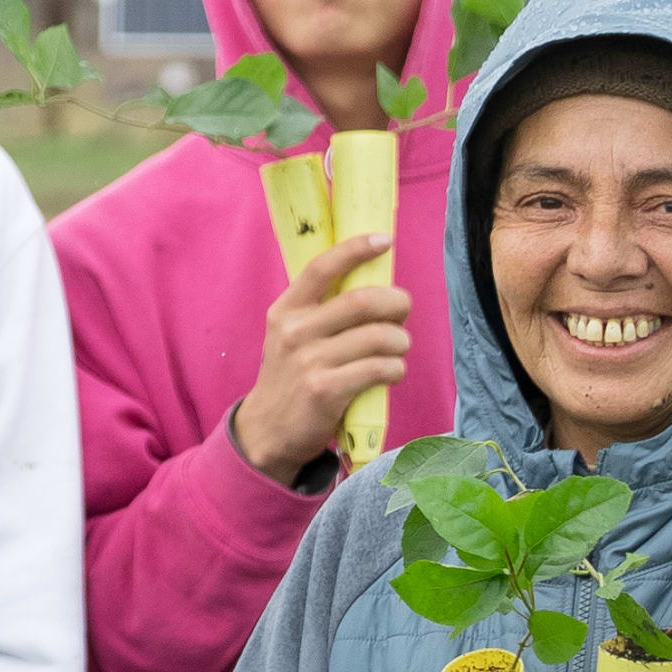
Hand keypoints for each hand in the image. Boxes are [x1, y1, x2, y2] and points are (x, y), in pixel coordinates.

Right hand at [230, 234, 409, 477]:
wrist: (268, 430)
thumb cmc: (291, 376)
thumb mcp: (290, 335)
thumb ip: (320, 311)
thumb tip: (375, 286)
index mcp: (286, 310)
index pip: (322, 267)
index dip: (356, 249)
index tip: (385, 241)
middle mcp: (295, 331)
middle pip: (362, 302)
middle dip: (396, 302)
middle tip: (403, 309)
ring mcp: (309, 361)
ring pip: (378, 337)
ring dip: (401, 341)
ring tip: (399, 348)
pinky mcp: (326, 390)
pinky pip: (379, 368)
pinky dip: (395, 368)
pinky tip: (391, 372)